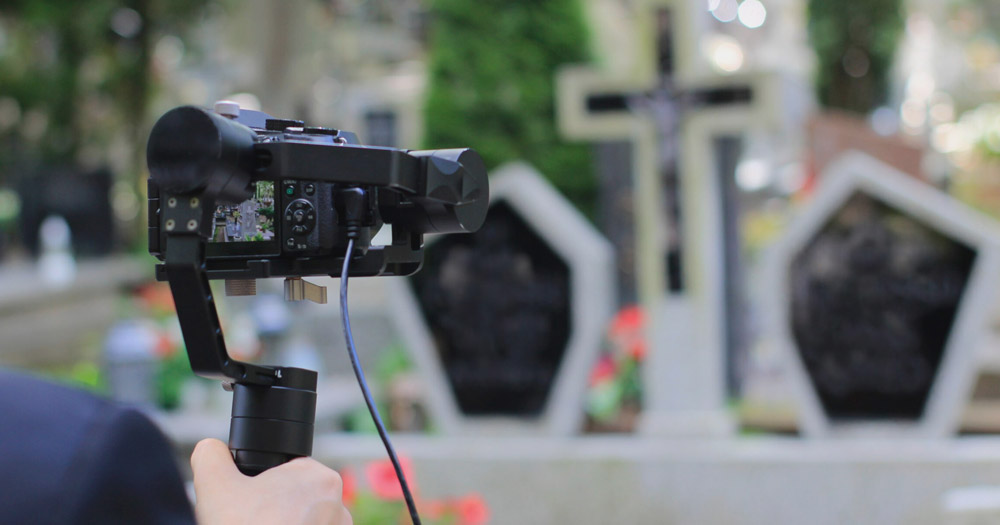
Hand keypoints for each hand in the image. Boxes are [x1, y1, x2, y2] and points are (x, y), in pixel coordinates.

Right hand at [191, 438, 351, 524]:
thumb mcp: (215, 486)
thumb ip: (211, 456)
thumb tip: (211, 448)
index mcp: (321, 478)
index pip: (288, 474)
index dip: (263, 490)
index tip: (250, 507)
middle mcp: (340, 507)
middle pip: (296, 502)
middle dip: (275, 512)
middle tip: (253, 523)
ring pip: (304, 523)